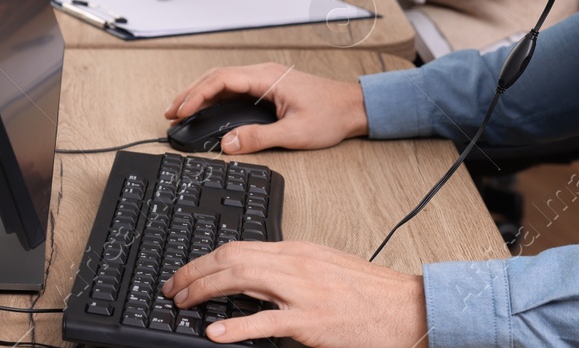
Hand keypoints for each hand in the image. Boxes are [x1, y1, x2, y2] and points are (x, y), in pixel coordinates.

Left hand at [162, 240, 426, 346]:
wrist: (404, 308)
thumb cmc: (368, 294)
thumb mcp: (324, 268)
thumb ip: (289, 270)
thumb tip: (253, 278)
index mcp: (296, 251)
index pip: (238, 247)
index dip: (205, 259)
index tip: (186, 273)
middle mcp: (294, 264)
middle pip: (231, 258)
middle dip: (195, 271)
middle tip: (173, 288)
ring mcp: (301, 291)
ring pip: (240, 279)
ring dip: (204, 290)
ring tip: (183, 303)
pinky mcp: (309, 321)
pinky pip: (264, 321)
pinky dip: (235, 326)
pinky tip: (215, 332)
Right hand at [164, 62, 367, 153]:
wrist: (353, 108)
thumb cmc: (331, 116)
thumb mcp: (294, 134)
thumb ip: (259, 138)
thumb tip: (228, 144)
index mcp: (266, 78)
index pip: (221, 80)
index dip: (196, 95)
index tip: (180, 111)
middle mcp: (262, 74)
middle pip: (216, 77)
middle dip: (190, 94)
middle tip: (171, 113)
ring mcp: (264, 80)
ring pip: (223, 82)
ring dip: (201, 95)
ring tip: (181, 112)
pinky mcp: (267, 89)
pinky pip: (234, 88)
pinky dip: (215, 98)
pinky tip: (206, 111)